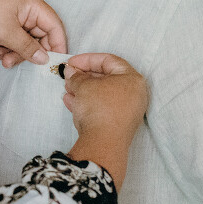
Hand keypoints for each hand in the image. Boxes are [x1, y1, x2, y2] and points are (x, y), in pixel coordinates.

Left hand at [0, 0, 67, 67]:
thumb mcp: (8, 33)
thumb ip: (29, 48)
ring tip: (3, 58)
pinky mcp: (2, 25)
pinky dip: (7, 50)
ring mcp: (13, 17)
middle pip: (40, 36)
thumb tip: (44, 59)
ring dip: (16, 53)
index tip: (56, 62)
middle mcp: (25, 9)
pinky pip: (13, 42)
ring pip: (26, 41)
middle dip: (30, 51)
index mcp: (31, 3)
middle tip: (20, 62)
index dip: (57, 44)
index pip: (54, 25)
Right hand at [62, 53, 147, 187]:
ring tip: (67, 90)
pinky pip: (102, 108)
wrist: (103, 144)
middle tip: (68, 77)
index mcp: (132, 79)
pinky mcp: (118, 125)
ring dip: (83, 90)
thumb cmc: (100, 108)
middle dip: (84, 76)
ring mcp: (128, 111)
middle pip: (106, 78)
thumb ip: (77, 76)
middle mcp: (134, 94)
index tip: (71, 63)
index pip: (108, 60)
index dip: (87, 59)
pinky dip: (87, 103)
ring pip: (102, 95)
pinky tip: (71, 102)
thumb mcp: (84, 86)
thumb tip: (71, 72)